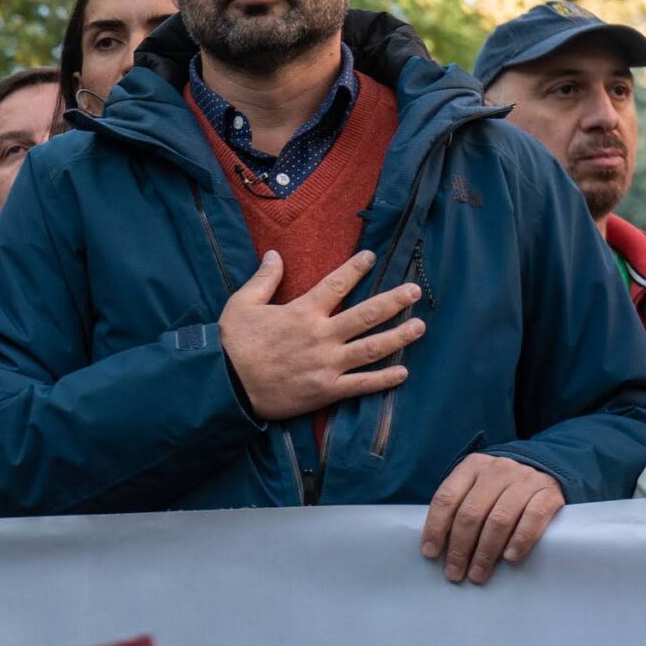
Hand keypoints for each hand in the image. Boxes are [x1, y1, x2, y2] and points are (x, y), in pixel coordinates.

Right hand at [218, 251, 421, 421]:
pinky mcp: (326, 390)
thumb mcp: (242, 303)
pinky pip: (361, 385)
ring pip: (371, 348)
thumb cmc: (232, 343)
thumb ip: (264, 279)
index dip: (355, 268)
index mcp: (301, 312)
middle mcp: (321, 336)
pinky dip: (384, 379)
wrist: (225, 385)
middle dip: (393, 301)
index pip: (335, 285)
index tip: (371, 257)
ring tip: (419, 327)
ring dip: (398, 337)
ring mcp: (327, 365)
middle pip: (366, 315)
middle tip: (414, 291)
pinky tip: (403, 372)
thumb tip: (275, 254)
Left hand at [422, 454, 564, 582]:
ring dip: (486, 552)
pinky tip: (510, 558)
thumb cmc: (501, 487)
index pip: (446, 498)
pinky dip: (520, 540)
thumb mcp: (476, 486)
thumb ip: (459, 506)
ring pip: (499, 519)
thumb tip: (437, 546)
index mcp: (472, 466)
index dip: (436, 527)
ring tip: (478, 574)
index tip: (430, 553)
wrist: (546, 468)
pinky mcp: (548, 494)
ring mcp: (524, 480)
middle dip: (460, 548)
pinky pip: (533, 519)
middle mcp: (497, 470)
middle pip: (471, 513)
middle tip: (454, 573)